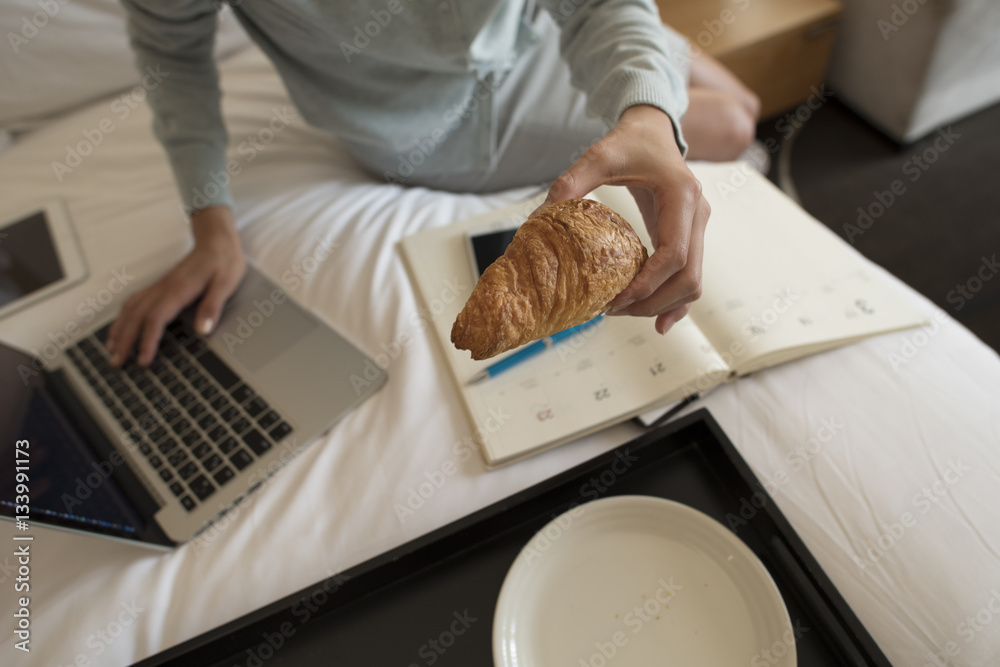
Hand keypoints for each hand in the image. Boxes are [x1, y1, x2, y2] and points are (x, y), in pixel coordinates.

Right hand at [106, 206, 245, 365]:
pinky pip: (134, 301)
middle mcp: (164, 288)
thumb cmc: (223, 261)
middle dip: (125, 341)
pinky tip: (120, 327)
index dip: (147, 341)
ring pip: (131, 308)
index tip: (143, 360)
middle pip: (136, 316)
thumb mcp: (226, 284)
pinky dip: (123, 317)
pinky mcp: (160, 286)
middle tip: (117, 363)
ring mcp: (159, 286)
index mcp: (179, 289)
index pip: (156, 318)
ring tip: (111, 350)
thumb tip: (204, 330)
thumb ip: (213, 306)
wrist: (216, 240)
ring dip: (119, 329)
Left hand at [543, 104, 709, 333]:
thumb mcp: (599, 155)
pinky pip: (690, 276)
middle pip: (688, 277)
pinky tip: (657, 321)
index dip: (647, 284)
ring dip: (663, 305)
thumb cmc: (630, 141)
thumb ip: (572, 182)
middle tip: (614, 310)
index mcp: (681, 196)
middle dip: (653, 302)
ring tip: (625, 312)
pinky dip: (676, 300)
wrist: (653, 130)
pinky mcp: (690, 236)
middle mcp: (698, 214)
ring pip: (692, 282)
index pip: (673, 254)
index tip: (616, 299)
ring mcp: (698, 227)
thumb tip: (541, 215)